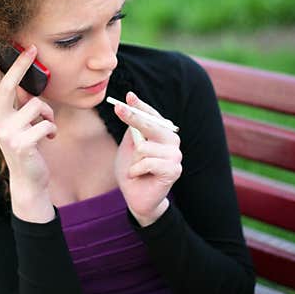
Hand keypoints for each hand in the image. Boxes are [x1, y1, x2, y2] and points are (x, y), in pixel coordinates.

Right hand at [0, 45, 55, 221]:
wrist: (28, 178)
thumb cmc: (27, 143)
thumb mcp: (20, 120)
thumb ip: (19, 101)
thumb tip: (24, 77)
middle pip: (8, 85)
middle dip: (21, 64)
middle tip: (33, 48)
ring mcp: (7, 133)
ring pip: (37, 105)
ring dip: (49, 114)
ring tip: (47, 125)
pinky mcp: (21, 144)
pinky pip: (46, 124)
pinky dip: (52, 129)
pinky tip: (48, 139)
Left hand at [113, 92, 180, 226]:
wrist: (137, 198)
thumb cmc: (132, 171)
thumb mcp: (128, 147)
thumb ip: (132, 131)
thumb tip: (129, 108)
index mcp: (162, 133)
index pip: (151, 115)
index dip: (140, 105)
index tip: (128, 96)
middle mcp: (172, 140)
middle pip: (151, 125)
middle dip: (133, 117)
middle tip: (119, 109)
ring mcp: (175, 155)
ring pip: (144, 148)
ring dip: (133, 161)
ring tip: (136, 170)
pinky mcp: (174, 170)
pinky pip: (148, 163)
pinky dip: (136, 170)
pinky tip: (139, 176)